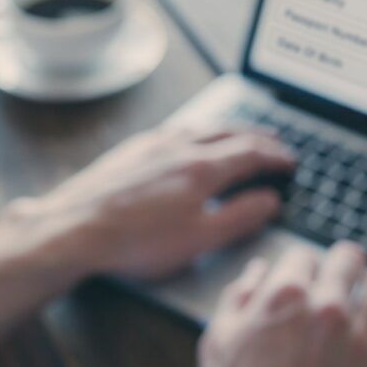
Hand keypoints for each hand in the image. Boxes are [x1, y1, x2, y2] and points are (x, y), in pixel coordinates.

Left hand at [23, 126, 295, 279]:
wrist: (75, 227)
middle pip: (229, 133)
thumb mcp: (199, 239)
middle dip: (257, 136)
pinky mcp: (132, 148)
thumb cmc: (135, 241)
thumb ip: (239, 217)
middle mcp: (180, 146)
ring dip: (228, 128)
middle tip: (275, 141)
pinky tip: (191, 137)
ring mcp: (154, 143)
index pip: (251, 153)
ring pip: (202, 126)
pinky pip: (177, 128)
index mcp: (202, 168)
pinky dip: (198, 129)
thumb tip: (269, 201)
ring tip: (240, 134)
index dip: (276, 156)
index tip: (290, 161)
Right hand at [199, 242, 366, 366]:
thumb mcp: (219, 341)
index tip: (305, 273)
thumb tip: (257, 272)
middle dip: (345, 261)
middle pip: (349, 259)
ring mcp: (359, 337)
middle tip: (347, 266)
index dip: (303, 263)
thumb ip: (238, 297)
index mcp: (285, 295)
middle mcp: (327, 308)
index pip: (304, 254)